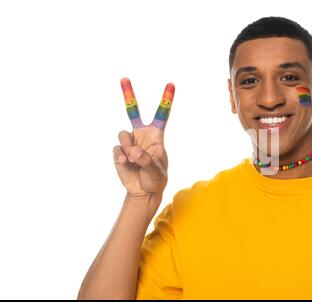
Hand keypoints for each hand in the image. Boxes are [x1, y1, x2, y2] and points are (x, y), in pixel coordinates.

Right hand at [113, 77, 174, 195]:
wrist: (143, 191)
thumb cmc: (156, 179)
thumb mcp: (157, 172)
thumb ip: (146, 161)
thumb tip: (133, 151)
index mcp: (156, 136)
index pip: (162, 114)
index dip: (166, 99)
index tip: (171, 84)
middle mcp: (142, 135)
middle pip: (133, 111)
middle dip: (128, 94)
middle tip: (124, 78)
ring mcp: (129, 142)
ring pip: (123, 134)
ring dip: (128, 147)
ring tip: (133, 160)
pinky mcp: (119, 151)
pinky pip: (117, 149)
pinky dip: (121, 157)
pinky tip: (126, 164)